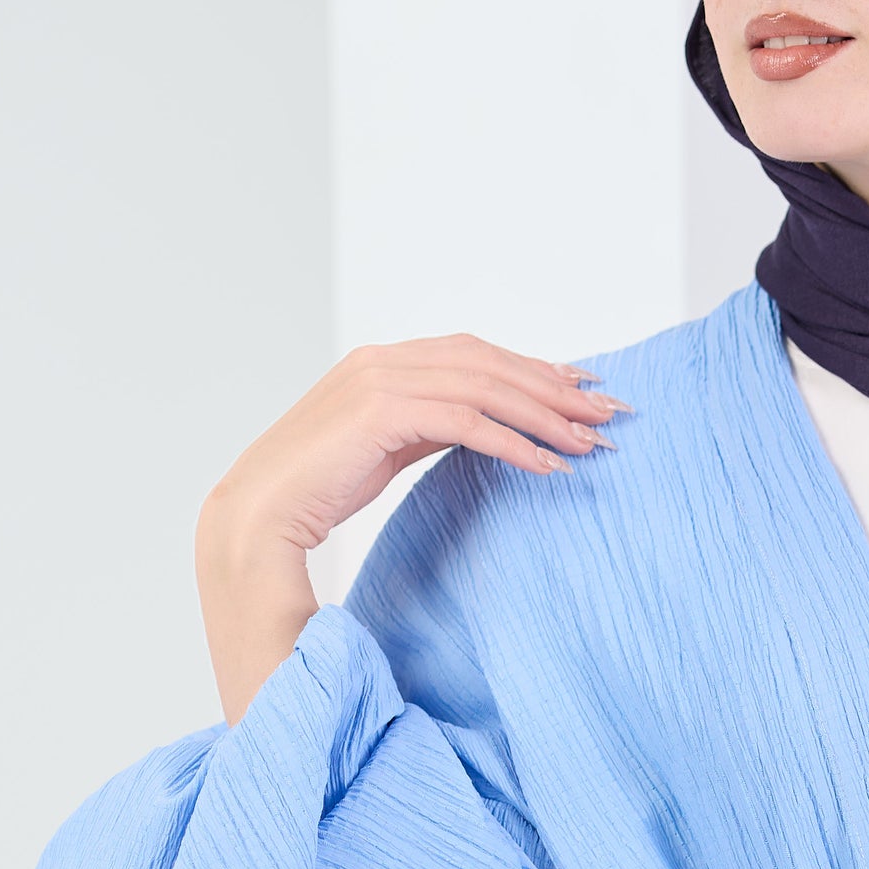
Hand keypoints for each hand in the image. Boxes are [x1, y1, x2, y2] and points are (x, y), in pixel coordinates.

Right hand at [195, 334, 627, 724]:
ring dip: (545, 416)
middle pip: (491, 364)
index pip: (478, 354)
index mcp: (386, 362)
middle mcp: (385, 361)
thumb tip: (488, 426)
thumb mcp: (388, 446)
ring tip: (590, 442)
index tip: (584, 391)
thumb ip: (432, 425)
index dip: (535, 369)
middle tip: (609, 413)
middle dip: (555, 388)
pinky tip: (547, 466)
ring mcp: (380, 381)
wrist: (258, 514)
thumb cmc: (318, 486)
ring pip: (486, 387)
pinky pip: (467, 422)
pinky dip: (514, 442)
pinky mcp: (380, 412)